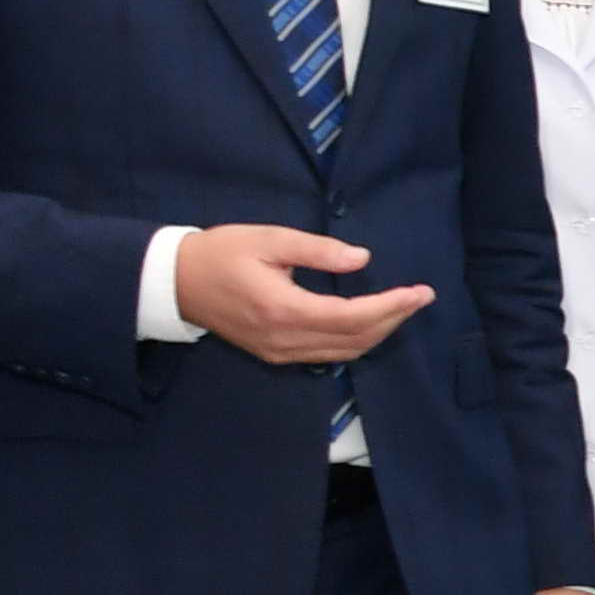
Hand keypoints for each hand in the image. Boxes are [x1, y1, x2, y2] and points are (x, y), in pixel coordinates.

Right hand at [179, 225, 431, 364]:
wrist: (174, 282)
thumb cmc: (220, 253)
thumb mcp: (268, 240)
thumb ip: (317, 249)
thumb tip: (362, 259)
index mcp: (283, 310)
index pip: (353, 316)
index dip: (392, 306)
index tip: (421, 292)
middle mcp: (285, 340)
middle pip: (355, 339)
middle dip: (394, 319)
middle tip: (421, 297)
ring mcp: (279, 352)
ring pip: (344, 352)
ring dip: (378, 332)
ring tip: (403, 308)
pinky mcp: (275, 354)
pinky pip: (326, 355)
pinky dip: (355, 341)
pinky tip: (370, 322)